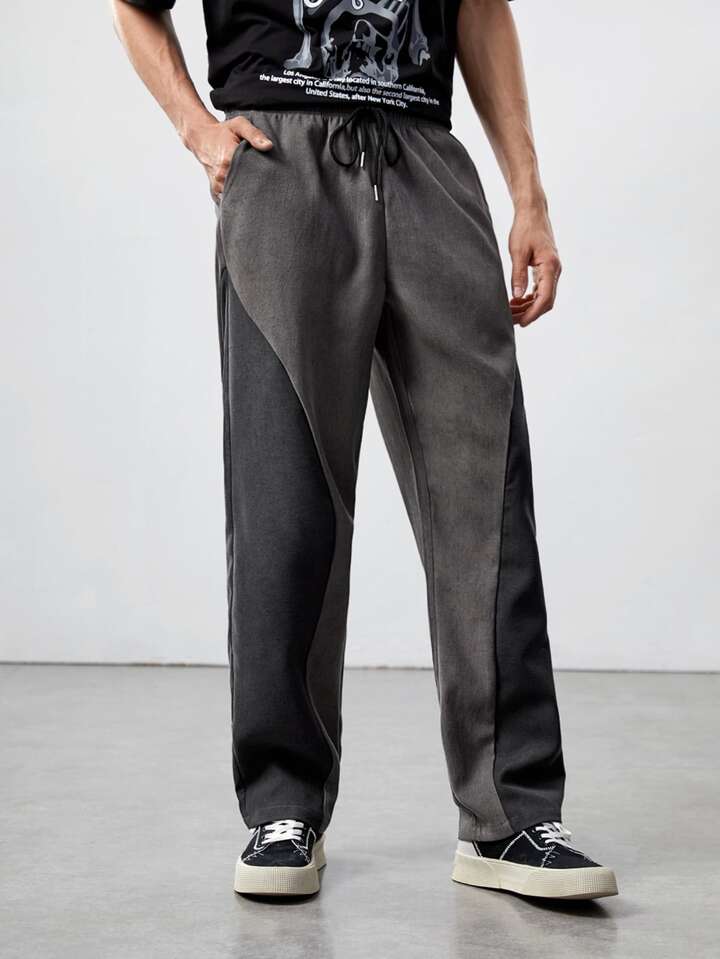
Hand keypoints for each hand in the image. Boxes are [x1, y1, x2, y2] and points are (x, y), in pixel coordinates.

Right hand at [183, 115, 272, 199]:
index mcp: (229, 158)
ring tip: (255, 190)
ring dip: (246, 195)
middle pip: (244, 188)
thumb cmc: (223, 131)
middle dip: (256, 188)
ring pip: (236, 196)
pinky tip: (244, 194)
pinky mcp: (215, 189)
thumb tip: (268, 146)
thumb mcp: (239, 125)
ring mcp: (217, 183)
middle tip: (266, 187)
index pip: (250, 175)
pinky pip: (228, 199)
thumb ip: (254, 134)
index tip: (270, 179)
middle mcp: (221, 173)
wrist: (202, 138)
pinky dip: (236, 198)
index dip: (262, 178)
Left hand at [508, 204, 561, 327]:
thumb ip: (518, 275)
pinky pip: (540, 289)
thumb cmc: (525, 228)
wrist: (533, 212)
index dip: (534, 313)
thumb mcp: (517, 252)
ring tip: (511, 312)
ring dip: (528, 307)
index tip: (522, 322)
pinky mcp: (545, 269)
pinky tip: (516, 301)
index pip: (546, 297)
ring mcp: (551, 270)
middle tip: (512, 320)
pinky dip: (529, 298)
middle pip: (546, 301)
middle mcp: (554, 270)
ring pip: (543, 297)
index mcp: (550, 266)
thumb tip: (517, 297)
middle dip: (530, 313)